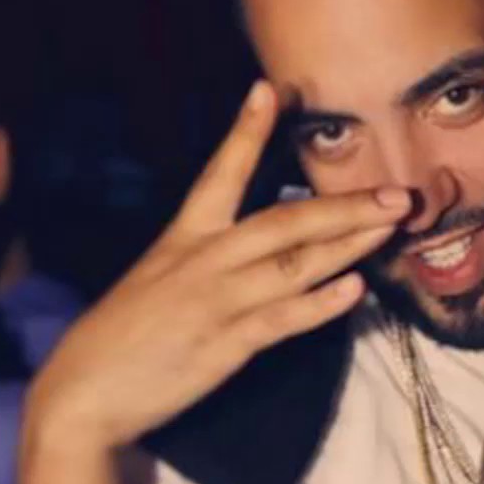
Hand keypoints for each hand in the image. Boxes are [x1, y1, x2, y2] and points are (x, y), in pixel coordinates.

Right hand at [24, 81, 415, 450]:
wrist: (84, 394)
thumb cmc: (127, 335)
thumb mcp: (162, 277)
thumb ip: (211, 257)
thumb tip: (263, 243)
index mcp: (184, 237)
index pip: (219, 173)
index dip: (246, 132)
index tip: (270, 89)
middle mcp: (204, 260)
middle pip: (284, 221)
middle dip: (344, 206)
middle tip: (399, 194)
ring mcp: (218, 301)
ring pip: (294, 264)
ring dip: (349, 245)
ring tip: (393, 227)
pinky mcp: (225, 344)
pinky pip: (281, 319)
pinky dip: (320, 305)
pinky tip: (355, 291)